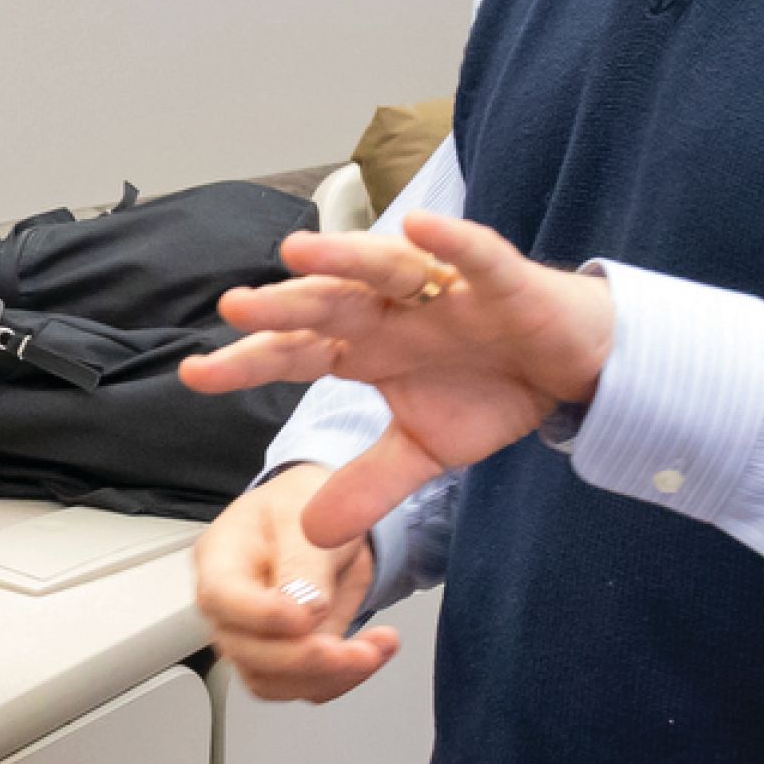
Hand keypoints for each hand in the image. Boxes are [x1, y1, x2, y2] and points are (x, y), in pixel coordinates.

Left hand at [177, 208, 613, 546]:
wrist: (571, 368)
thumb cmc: (491, 390)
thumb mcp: (423, 452)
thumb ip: (368, 486)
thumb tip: (312, 534)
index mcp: (366, 348)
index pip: (295, 352)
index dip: (247, 361)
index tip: (193, 373)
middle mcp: (394, 312)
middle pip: (328, 304)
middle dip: (284, 306)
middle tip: (233, 307)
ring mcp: (444, 290)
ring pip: (385, 268)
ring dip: (344, 260)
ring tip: (297, 253)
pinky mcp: (502, 280)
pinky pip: (476, 256)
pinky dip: (451, 243)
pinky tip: (420, 228)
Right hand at [194, 462, 394, 700]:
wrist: (327, 522)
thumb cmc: (302, 508)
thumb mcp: (308, 514)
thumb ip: (304, 562)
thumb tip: (307, 609)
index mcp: (221, 558)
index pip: (220, 597)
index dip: (260, 616)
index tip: (304, 618)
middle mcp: (230, 606)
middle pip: (246, 652)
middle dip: (306, 660)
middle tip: (357, 648)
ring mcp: (253, 637)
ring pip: (273, 682)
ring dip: (329, 677)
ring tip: (375, 648)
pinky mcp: (284, 657)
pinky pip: (304, 686)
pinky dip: (344, 678)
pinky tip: (374, 649)